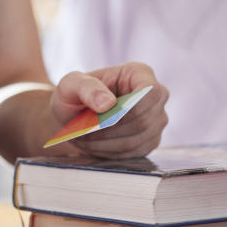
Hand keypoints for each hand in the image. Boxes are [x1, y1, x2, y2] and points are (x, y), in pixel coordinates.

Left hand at [51, 62, 169, 158]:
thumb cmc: (74, 95)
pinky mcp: (149, 141)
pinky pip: (134, 153)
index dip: (132, 107)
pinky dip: (110, 152)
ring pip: (137, 140)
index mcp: (140, 74)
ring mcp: (155, 121)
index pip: (151, 92)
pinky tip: (94, 145)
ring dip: (107, 143)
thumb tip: (107, 103)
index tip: (104, 116)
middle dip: (111, 129)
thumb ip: (86, 88)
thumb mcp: (71, 85)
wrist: (74, 116)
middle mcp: (155, 97)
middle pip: (144, 120)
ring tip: (84, 139)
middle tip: (85, 131)